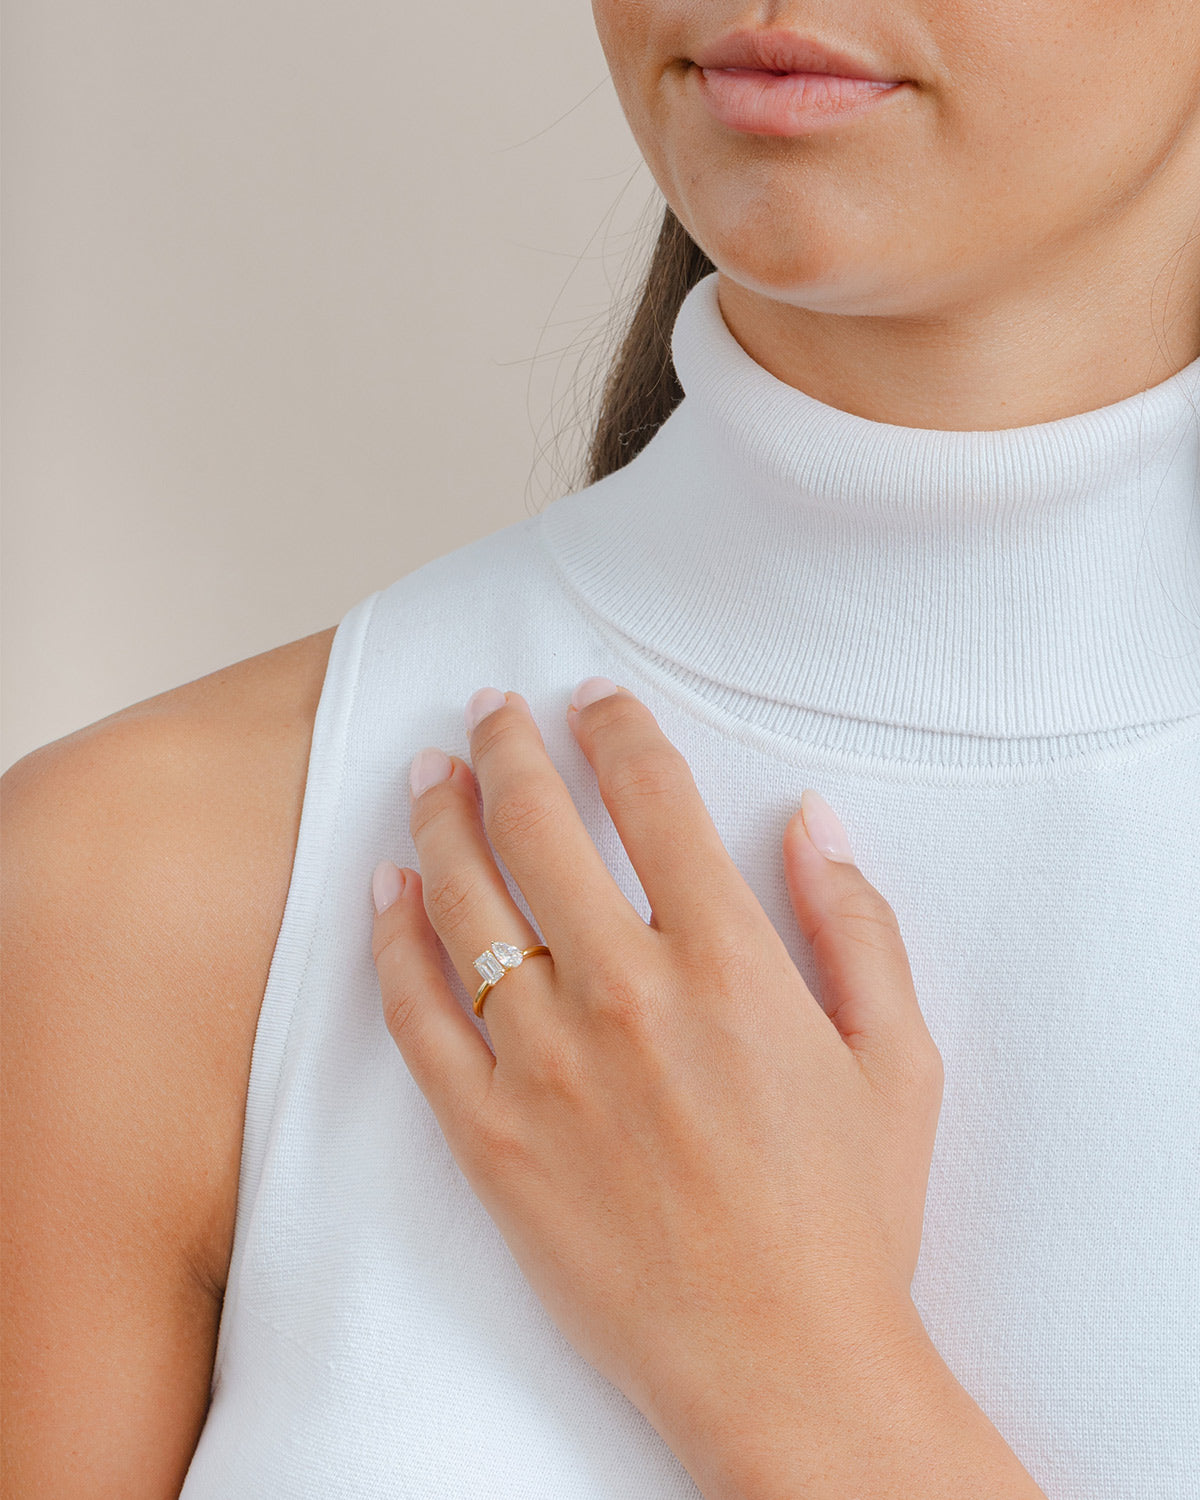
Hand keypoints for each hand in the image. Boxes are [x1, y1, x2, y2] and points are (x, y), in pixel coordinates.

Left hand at [370, 679, 944, 1485]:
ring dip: (441, 820)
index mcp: (730, 964)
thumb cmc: (850, 1217)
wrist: (781, 1366)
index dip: (619, 728)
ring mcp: (546, 1065)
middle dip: (509, 745)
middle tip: (489, 706)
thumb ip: (857, 924)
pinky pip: (419, 1016)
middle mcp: (626, 994)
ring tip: (430, 771)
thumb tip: (812, 819)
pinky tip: (384, 891)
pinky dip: (392, 943)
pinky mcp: (491, 1137)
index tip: (595, 697)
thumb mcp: (898, 1059)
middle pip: (542, 826)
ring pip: (466, 904)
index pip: (655, 797)